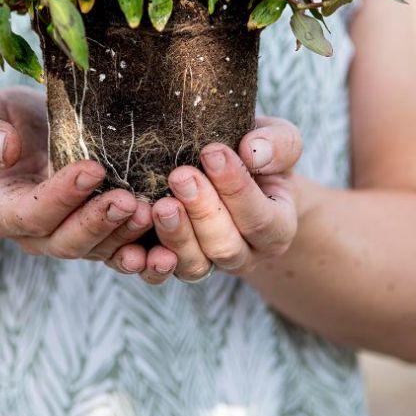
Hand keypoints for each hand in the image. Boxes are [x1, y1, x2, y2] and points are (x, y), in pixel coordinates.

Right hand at [0, 87, 151, 262]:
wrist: (23, 137)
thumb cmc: (4, 122)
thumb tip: (3, 150)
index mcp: (3, 208)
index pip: (31, 213)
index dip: (61, 197)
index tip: (92, 169)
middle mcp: (34, 233)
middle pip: (66, 241)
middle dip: (99, 222)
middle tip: (129, 200)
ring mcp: (67, 237)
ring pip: (96, 250)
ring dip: (124, 236)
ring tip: (152, 213)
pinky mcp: (97, 234)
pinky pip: (118, 252)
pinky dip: (141, 253)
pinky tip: (165, 248)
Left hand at [108, 115, 301, 284]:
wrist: (244, 177)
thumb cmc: (260, 155)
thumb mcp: (280, 140)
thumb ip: (278, 145)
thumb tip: (254, 151)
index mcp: (278, 227)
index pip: (260, 216)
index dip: (236, 187)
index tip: (212, 152)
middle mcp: (247, 254)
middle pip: (225, 245)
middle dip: (202, 210)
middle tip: (180, 175)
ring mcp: (212, 264)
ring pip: (195, 265)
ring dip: (176, 235)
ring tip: (159, 205)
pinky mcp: (178, 265)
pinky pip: (162, 275)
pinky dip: (147, 263)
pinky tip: (135, 246)